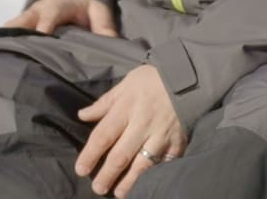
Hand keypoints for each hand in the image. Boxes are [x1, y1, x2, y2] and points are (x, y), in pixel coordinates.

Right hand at [4, 0, 118, 36]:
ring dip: (5, 38)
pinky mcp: (23, 26)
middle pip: (23, 20)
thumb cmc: (84, 7)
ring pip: (13, 26)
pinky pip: (11, 33)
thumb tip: (112, 47)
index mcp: (57, 6)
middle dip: (16, 32)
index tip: (39, 38)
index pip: (49, 17)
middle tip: (6, 49)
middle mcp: (38, 11)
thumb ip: (105, 28)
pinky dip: (4, 42)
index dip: (43, 28)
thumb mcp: (98, 11)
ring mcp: (28, 18)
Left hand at [75, 64, 186, 196]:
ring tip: (119, 194)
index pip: (103, 135)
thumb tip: (82, 116)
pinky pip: (165, 165)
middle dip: (108, 174)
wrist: (185, 80)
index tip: (81, 169)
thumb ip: (103, 104)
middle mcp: (141, 125)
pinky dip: (155, 177)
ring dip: (130, 182)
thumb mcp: (123, 86)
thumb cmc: (149, 81)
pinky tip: (147, 186)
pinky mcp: (177, 145)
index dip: (91, 154)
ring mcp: (160, 137)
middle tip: (97, 188)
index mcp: (124, 109)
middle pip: (121, 155)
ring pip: (143, 165)